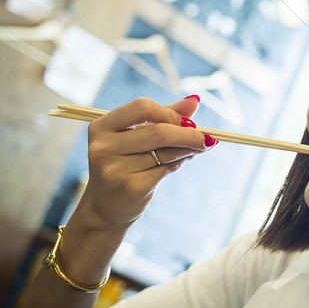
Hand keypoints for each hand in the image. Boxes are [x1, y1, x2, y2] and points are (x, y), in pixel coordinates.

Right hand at [80, 96, 214, 227]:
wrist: (106, 206)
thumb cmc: (124, 164)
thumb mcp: (136, 137)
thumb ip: (163, 116)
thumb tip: (194, 100)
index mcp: (102, 126)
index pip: (143, 107)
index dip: (171, 114)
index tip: (188, 122)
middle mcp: (104, 147)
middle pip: (159, 131)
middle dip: (189, 134)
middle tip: (206, 138)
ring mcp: (115, 169)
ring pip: (167, 151)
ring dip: (189, 148)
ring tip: (199, 147)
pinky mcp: (131, 188)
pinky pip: (167, 169)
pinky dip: (181, 162)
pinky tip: (184, 160)